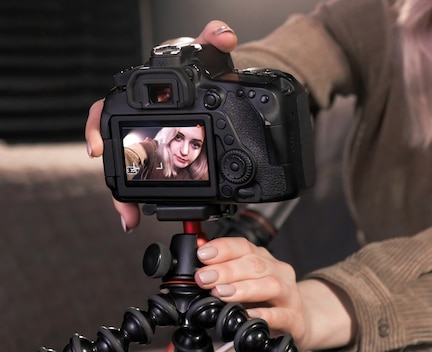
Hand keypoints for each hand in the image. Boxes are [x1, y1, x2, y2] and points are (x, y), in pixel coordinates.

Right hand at [84, 20, 237, 230]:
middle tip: (120, 199)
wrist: (220, 91)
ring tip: (130, 218)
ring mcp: (149, 142)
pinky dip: (141, 200)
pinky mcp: (163, 158)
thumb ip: (214, 40)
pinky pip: (146, 180)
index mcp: (140, 97)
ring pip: (128, 171)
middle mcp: (139, 122)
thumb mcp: (208, 55)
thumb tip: (224, 35)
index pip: (106, 109)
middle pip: (115, 150)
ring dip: (125, 198)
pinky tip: (138, 217)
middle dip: (113, 177)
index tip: (98, 149)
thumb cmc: (205, 72)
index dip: (97, 127)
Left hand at [195, 237, 355, 349]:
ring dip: (243, 288)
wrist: (299, 321)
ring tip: (221, 293)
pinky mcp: (294, 318)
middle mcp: (279, 273)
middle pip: (255, 264)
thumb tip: (199, 248)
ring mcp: (289, 295)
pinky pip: (280, 315)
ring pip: (270, 284)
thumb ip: (222, 268)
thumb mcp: (243, 282)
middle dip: (226, 270)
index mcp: (265, 260)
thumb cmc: (267, 301)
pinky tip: (247, 315)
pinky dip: (263, 314)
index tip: (203, 254)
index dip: (223, 248)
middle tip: (204, 278)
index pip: (244, 246)